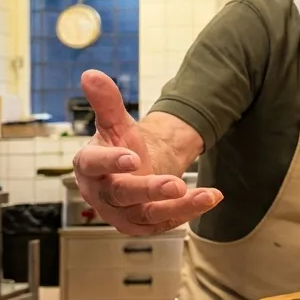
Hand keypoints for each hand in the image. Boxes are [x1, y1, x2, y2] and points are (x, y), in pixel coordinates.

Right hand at [71, 70, 221, 234]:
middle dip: (149, 190)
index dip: (111, 162)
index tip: (133, 157)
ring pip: (149, 214)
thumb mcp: (116, 123)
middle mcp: (102, 194)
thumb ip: (106, 101)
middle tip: (176, 184)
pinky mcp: (142, 225)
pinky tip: (210, 197)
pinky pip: (166, 222)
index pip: (93, 164)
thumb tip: (91, 73)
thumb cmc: (120, 146)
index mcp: (89, 167)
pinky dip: (189, 211)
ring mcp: (122, 214)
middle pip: (123, 194)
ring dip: (179, 206)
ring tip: (207, 195)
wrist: (135, 170)